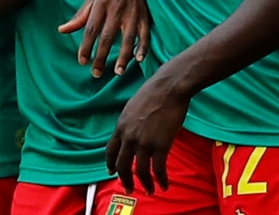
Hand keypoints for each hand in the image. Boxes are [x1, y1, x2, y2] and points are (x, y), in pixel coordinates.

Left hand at [58, 0, 149, 77]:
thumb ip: (80, 16)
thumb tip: (62, 30)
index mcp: (100, 5)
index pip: (91, 29)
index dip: (86, 46)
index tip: (82, 61)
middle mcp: (116, 10)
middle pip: (107, 37)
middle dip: (101, 56)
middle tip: (96, 73)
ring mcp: (132, 14)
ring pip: (127, 38)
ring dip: (123, 56)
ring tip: (117, 72)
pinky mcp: (145, 17)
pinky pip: (145, 34)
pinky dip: (142, 47)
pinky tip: (138, 60)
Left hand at [105, 70, 189, 194]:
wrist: (168, 88)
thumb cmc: (153, 93)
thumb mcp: (132, 108)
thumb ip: (129, 124)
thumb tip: (131, 134)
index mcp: (121, 126)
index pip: (110, 150)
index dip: (111, 164)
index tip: (112, 172)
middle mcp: (129, 137)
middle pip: (122, 165)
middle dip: (125, 180)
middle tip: (129, 189)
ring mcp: (144, 142)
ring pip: (140, 171)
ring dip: (145, 185)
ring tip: (150, 191)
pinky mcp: (160, 146)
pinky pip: (158, 170)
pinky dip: (161, 180)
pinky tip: (164, 185)